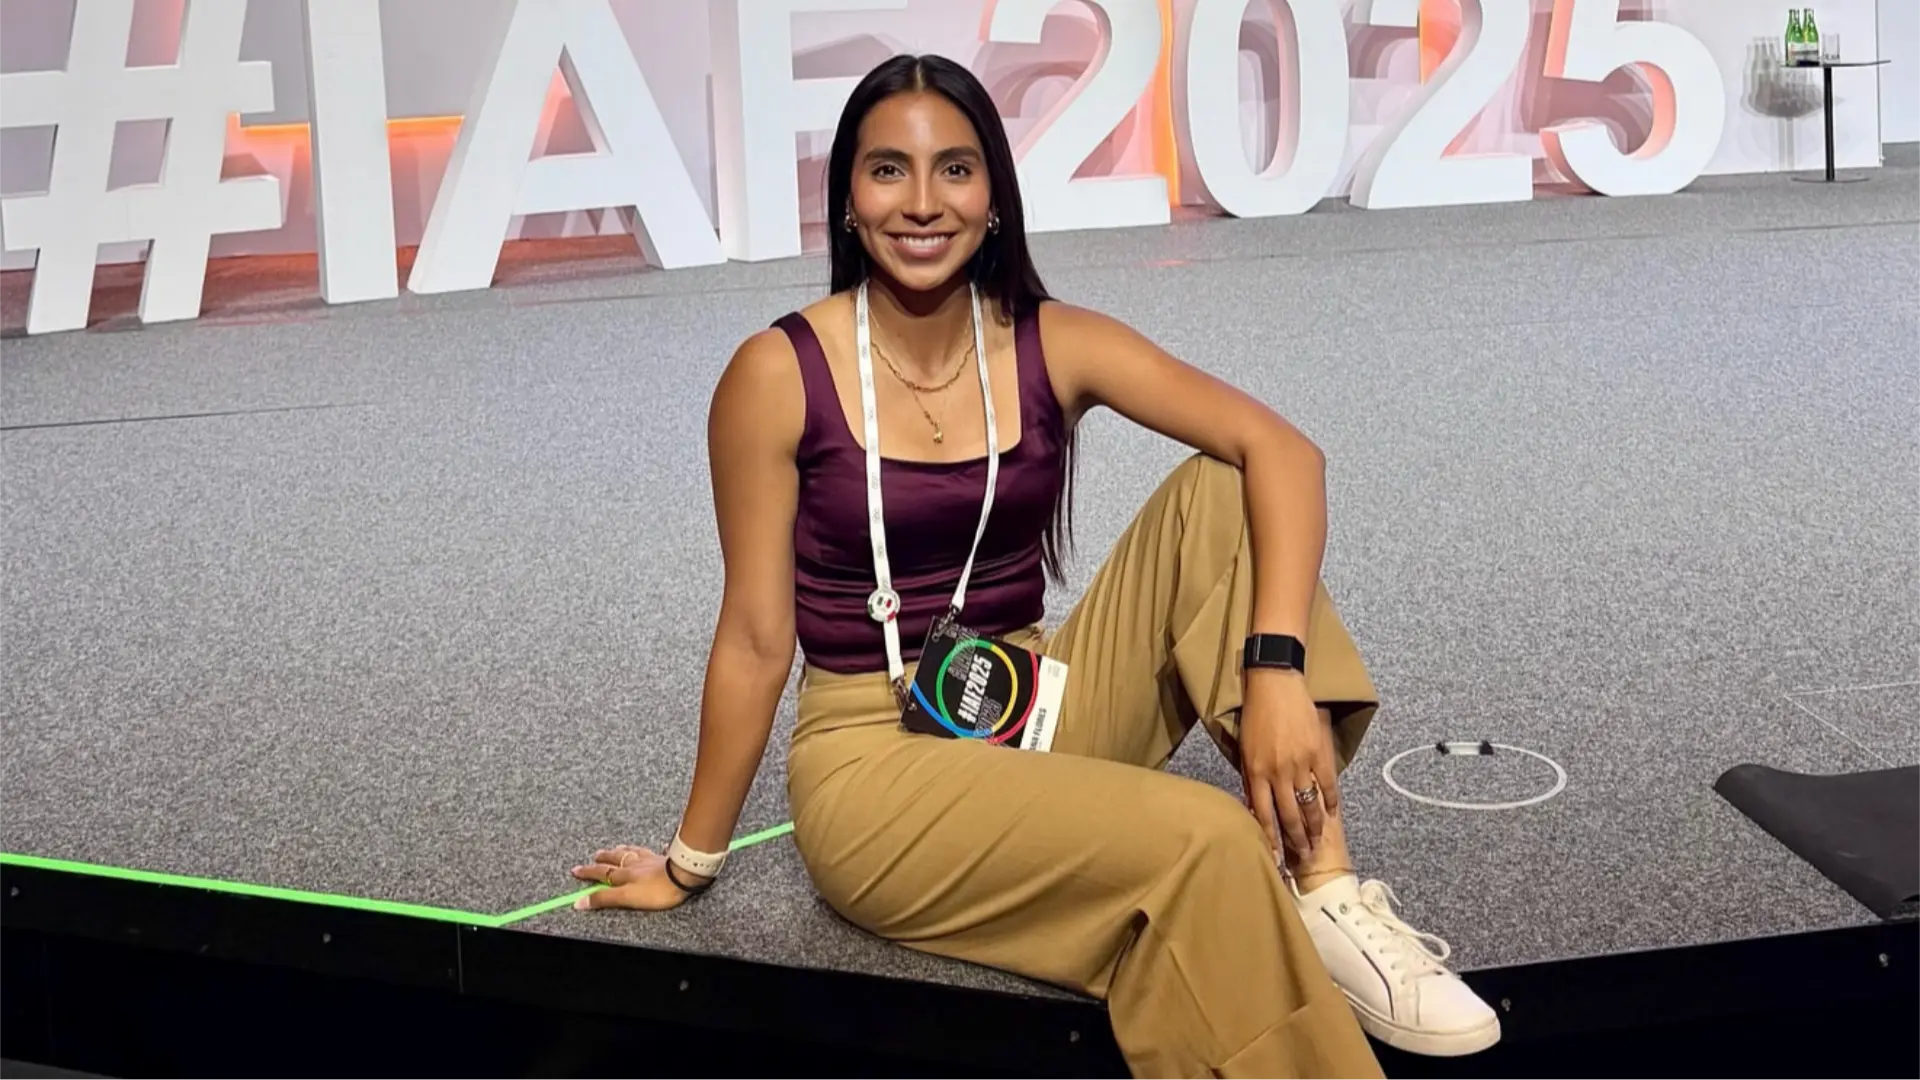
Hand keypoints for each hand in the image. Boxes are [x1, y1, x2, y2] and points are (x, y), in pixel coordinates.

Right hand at [569, 845, 706, 911]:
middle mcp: (636, 864)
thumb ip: (604, 899)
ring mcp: (652, 860)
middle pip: (616, 859)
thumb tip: (578, 902)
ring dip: (624, 850)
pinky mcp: (667, 859)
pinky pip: (658, 852)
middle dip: (603, 858)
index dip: (588, 872)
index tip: (575, 870)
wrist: (684, 876)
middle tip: (595, 855)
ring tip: (617, 848)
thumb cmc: (656, 890)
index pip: (602, 873)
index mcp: (625, 874)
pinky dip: (656, 850)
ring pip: (634, 853)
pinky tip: (660, 846)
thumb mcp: (626, 898)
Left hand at [1237, 670, 1338, 858]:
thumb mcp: (1245, 750)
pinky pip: (1327, 784)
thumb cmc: (1255, 717)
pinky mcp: (1318, 753)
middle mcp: (1278, 772)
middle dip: (1297, 840)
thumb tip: (1256, 808)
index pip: (1264, 815)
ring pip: (1309, 805)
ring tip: (1318, 842)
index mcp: (1257, 772)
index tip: (1277, 858)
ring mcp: (1300, 763)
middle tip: (1304, 856)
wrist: (1275, 686)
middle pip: (1289, 815)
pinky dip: (1330, 801)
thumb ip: (1252, 779)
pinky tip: (1331, 814)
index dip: (1272, 839)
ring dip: (1314, 826)